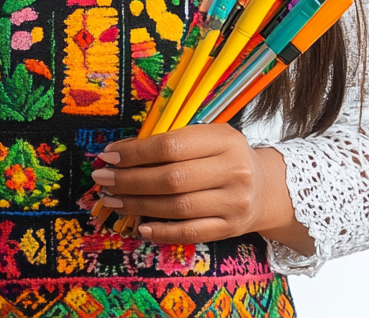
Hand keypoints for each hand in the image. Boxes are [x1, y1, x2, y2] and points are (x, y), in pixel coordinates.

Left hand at [91, 124, 310, 251]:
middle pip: (171, 178)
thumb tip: (121, 150)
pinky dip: (161, 231)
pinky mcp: (231, 229)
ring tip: (112, 200)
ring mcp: (234, 202)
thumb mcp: (206, 137)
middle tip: (103, 179)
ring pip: (177, 207)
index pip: (171, 145)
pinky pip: (190, 232)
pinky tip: (139, 226)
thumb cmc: (223, 156)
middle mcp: (233, 170)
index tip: (109, 154)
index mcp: (224, 138)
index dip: (136, 152)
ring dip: (138, 204)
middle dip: (130, 179)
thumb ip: (172, 140)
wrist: (265, 188)